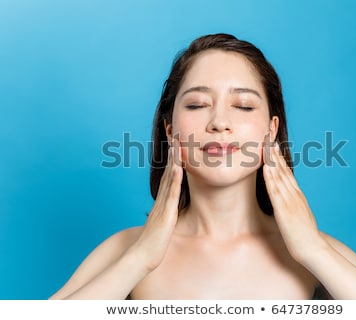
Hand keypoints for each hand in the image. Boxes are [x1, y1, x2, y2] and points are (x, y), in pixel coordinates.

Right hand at [130, 138, 182, 270]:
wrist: (142, 256)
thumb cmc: (154, 242)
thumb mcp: (163, 223)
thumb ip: (168, 212)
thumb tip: (173, 207)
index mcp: (163, 200)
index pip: (169, 174)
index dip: (173, 158)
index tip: (177, 142)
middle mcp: (162, 198)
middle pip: (168, 170)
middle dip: (172, 151)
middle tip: (175, 133)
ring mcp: (163, 205)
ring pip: (169, 177)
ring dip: (174, 160)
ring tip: (178, 143)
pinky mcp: (166, 213)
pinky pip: (171, 193)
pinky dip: (175, 179)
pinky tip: (179, 167)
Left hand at [262, 134, 325, 262]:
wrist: (313, 248)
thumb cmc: (304, 234)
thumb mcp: (298, 214)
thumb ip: (291, 204)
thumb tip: (282, 199)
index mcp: (296, 194)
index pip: (286, 170)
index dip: (278, 156)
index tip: (271, 142)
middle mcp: (294, 193)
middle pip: (282, 168)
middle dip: (274, 151)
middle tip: (267, 135)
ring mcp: (290, 201)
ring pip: (279, 176)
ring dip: (272, 159)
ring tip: (265, 144)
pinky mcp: (284, 210)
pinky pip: (276, 191)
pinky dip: (271, 178)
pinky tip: (266, 167)